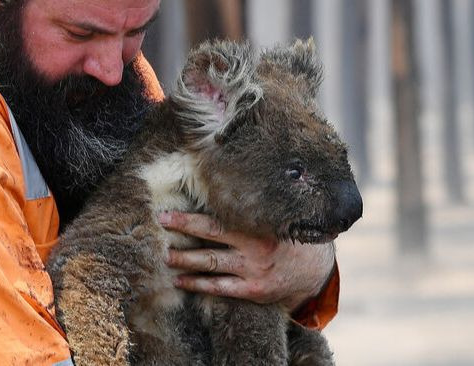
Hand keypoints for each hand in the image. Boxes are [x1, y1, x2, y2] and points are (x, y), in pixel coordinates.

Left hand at [158, 211, 334, 309]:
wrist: (314, 271)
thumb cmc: (287, 236)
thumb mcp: (275, 218)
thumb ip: (252, 207)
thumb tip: (220, 182)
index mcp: (259, 225)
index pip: (218, 218)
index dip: (190, 216)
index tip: (167, 213)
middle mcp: (255, 247)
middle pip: (210, 237)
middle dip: (183, 230)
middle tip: (159, 225)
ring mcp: (253, 271)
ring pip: (211, 264)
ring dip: (185, 260)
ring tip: (165, 256)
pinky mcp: (253, 291)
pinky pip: (220, 288)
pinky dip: (198, 284)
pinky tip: (180, 280)